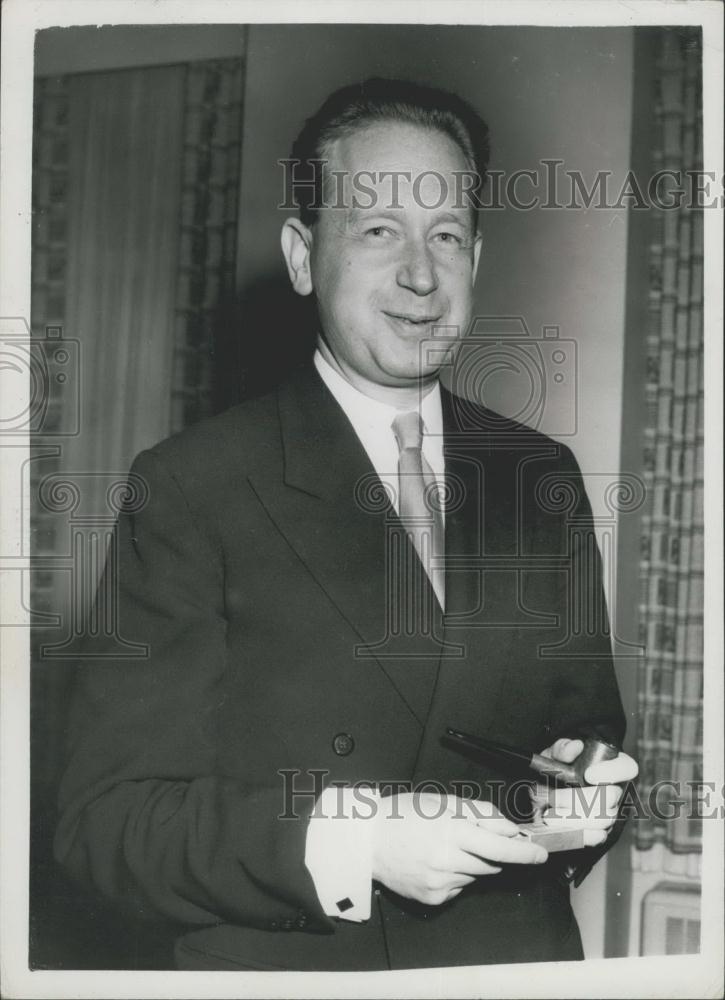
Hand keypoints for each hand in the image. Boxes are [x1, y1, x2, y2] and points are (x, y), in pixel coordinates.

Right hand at [371, 792, 547, 905]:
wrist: (368, 841)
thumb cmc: (403, 815)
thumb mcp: (443, 801)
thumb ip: (480, 813)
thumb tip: (509, 828)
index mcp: (452, 831)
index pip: (500, 847)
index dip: (524, 852)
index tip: (540, 854)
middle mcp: (448, 860)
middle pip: (491, 863)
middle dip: (490, 851)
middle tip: (469, 837)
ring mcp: (440, 883)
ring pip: (475, 875)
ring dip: (471, 862)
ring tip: (443, 847)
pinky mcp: (433, 899)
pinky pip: (459, 888)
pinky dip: (455, 876)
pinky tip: (434, 862)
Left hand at [530, 738, 638, 846]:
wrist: (544, 797)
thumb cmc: (554, 772)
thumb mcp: (553, 756)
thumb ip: (562, 748)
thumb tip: (575, 746)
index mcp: (610, 766)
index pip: (627, 767)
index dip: (612, 771)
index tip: (588, 775)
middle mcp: (615, 789)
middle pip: (611, 796)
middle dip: (578, 797)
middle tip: (553, 797)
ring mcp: (610, 812)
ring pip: (604, 818)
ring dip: (573, 817)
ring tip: (550, 813)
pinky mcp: (601, 831)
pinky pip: (598, 836)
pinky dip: (579, 833)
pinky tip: (563, 828)